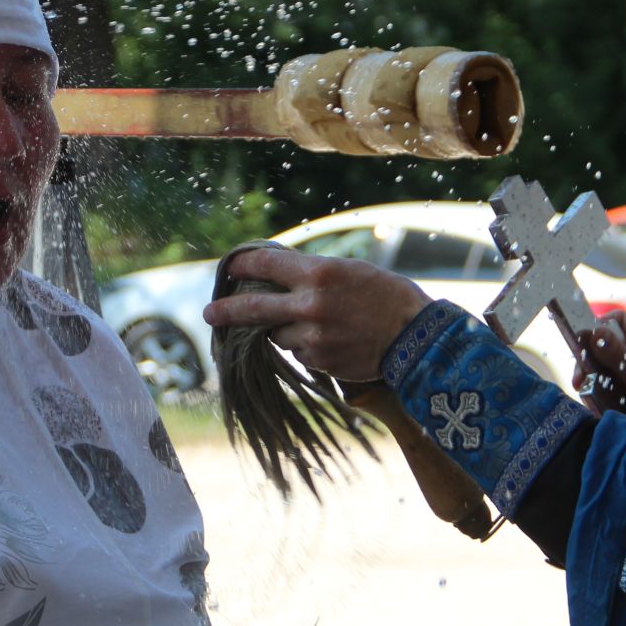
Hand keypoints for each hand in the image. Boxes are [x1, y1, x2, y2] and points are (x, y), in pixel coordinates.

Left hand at [202, 246, 430, 382]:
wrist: (416, 337)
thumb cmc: (386, 296)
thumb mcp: (349, 271)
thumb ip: (312, 274)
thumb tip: (276, 278)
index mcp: (318, 272)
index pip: (265, 264)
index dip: (242, 265)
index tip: (229, 268)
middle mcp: (310, 304)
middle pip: (252, 308)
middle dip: (226, 311)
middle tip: (209, 314)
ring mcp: (312, 336)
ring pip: (278, 335)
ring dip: (284, 331)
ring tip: (316, 325)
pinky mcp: (319, 360)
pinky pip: (299, 354)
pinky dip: (307, 348)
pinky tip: (332, 342)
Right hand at [573, 311, 625, 419]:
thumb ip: (618, 355)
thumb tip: (593, 332)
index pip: (621, 322)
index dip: (601, 325)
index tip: (583, 338)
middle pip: (607, 346)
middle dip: (591, 357)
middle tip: (579, 374)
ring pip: (605, 369)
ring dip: (592, 377)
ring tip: (582, 387)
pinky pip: (608, 388)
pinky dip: (598, 392)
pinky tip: (589, 399)